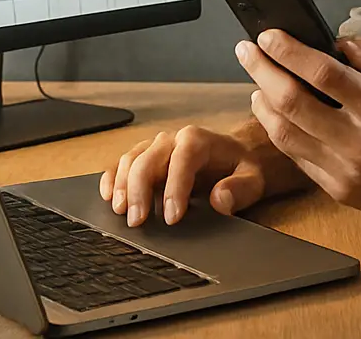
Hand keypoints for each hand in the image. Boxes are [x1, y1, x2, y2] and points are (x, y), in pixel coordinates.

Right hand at [99, 120, 294, 227]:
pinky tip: (108, 196)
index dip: (174, 189)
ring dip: (122, 186)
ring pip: (131, 160)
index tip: (172, 218)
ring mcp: (157, 147)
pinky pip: (123, 163)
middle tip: (137, 222)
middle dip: (140, 191)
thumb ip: (238, 189)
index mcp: (199, 140)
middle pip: (149, 159)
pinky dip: (112, 178)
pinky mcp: (146, 157)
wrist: (238, 156)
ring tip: (121, 212)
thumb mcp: (252, 180)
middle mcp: (173, 139)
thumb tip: (219, 200)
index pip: (182, 160)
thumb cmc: (243, 168)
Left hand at [238, 31, 360, 223]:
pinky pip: (296, 157)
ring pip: (284, 133)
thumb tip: (335, 44)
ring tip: (256, 80)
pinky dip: (279, 131)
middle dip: (262, 70)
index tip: (268, 36)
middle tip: (247, 51)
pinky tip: (274, 112)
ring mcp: (345, 170)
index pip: (322, 73)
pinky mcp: (338, 190)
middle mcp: (359, 141)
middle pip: (292, 101)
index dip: (288, 52)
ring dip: (262, 103)